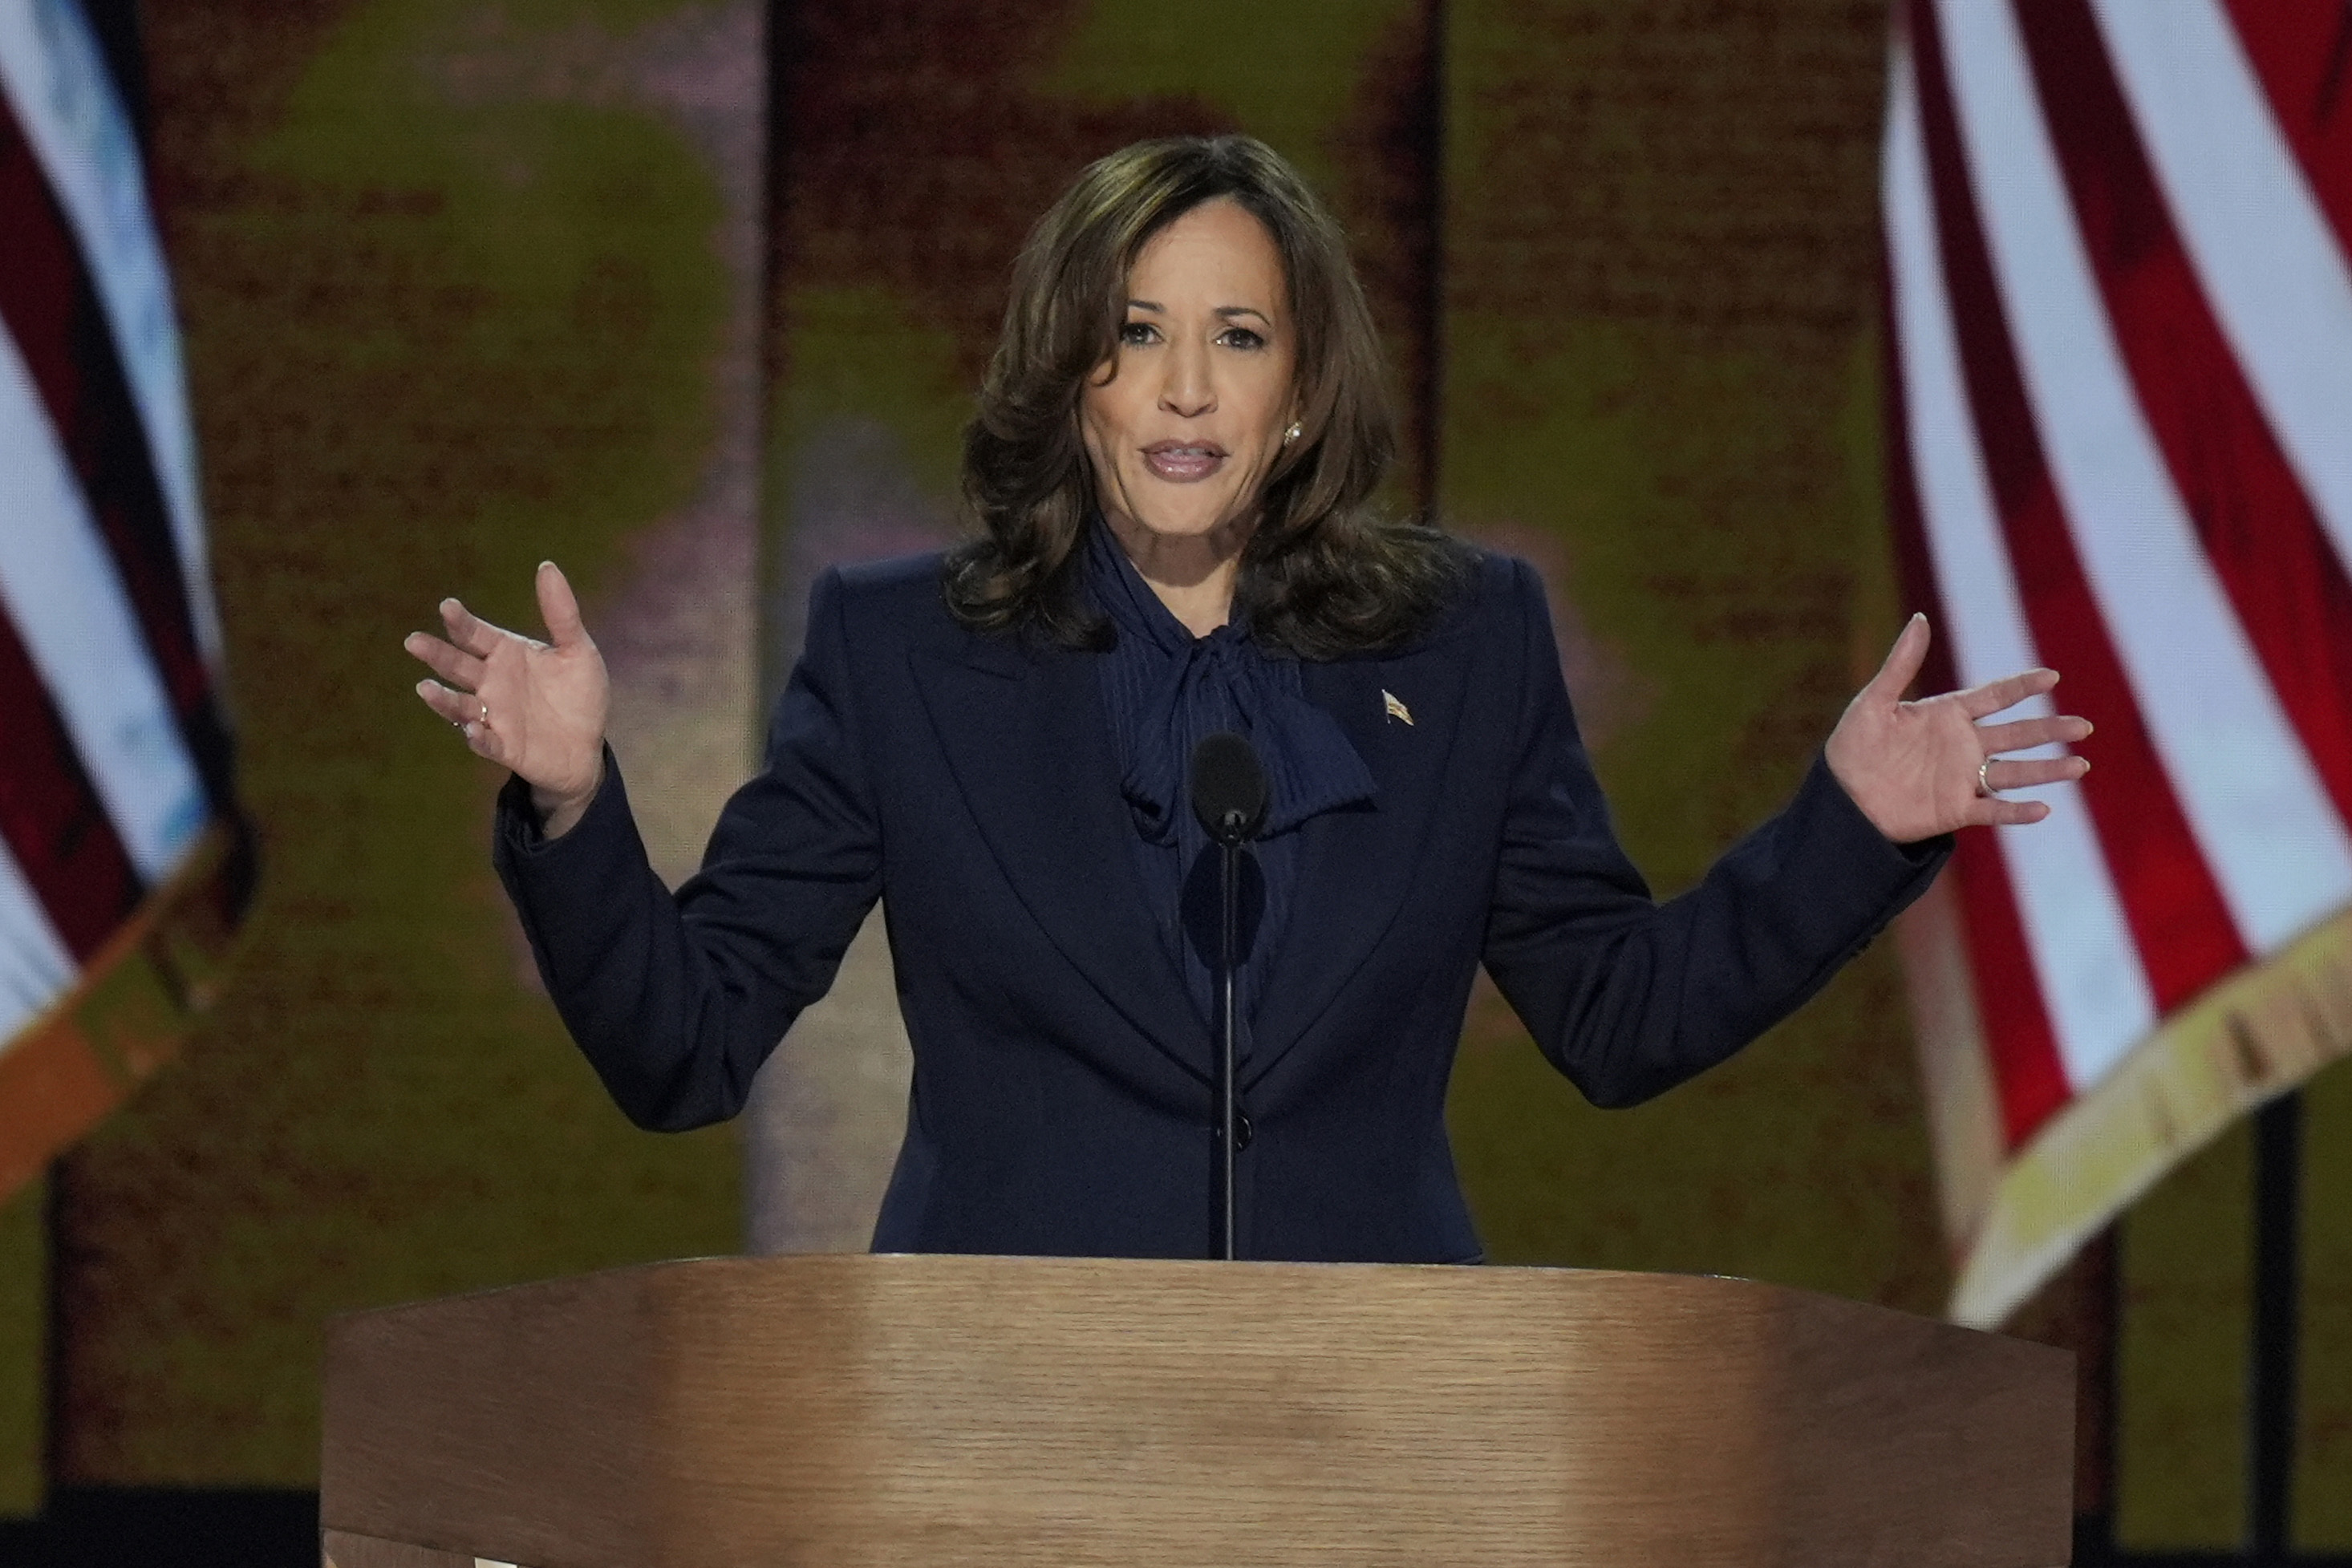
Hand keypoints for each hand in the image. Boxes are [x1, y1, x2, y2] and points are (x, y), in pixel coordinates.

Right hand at [404, 562, 608, 833]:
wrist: (586, 746)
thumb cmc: (578, 695)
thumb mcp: (577, 650)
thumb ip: (561, 613)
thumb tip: (547, 565)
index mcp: (506, 654)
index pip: (476, 634)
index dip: (461, 622)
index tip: (448, 607)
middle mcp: (492, 682)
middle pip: (457, 666)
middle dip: (436, 654)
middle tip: (413, 641)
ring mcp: (494, 716)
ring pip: (460, 705)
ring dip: (443, 698)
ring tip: (425, 688)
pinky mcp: (504, 746)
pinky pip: (485, 742)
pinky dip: (477, 737)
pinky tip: (471, 730)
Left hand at [1825, 613, 2090, 842]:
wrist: (1840, 798)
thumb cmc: (1853, 747)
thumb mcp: (1874, 702)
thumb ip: (1901, 664)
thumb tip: (1920, 618)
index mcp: (1947, 715)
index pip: (1994, 696)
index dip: (2023, 686)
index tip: (2051, 677)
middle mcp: (1962, 746)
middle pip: (2017, 735)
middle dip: (2050, 729)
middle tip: (2084, 726)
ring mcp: (1962, 779)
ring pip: (2015, 773)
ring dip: (2047, 770)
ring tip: (2080, 765)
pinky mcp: (1955, 811)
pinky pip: (1992, 811)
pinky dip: (2017, 812)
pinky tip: (2043, 809)